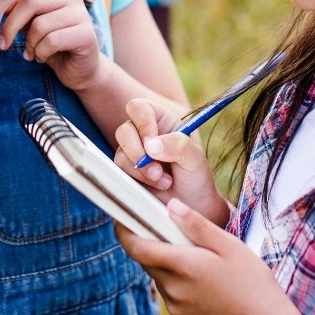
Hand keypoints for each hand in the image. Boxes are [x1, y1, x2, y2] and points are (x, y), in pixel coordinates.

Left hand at [0, 0, 100, 91]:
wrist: (78, 70)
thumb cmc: (51, 45)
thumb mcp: (33, 24)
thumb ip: (20, 10)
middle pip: (31, 3)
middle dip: (11, 26)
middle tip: (2, 44)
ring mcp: (81, 14)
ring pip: (40, 25)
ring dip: (30, 45)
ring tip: (31, 53)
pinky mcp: (86, 34)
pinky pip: (51, 41)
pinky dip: (41, 53)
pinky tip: (42, 58)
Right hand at [114, 97, 228, 225]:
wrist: (191, 206)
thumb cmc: (196, 178)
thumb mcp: (195, 158)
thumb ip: (178, 145)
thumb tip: (151, 145)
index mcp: (161, 121)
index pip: (139, 108)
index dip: (142, 123)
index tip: (152, 143)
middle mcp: (144, 134)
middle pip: (124, 130)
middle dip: (138, 152)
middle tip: (158, 170)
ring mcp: (133, 153)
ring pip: (120, 153)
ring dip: (141, 170)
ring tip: (164, 181)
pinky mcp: (126, 171)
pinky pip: (119, 171)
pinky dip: (137, 180)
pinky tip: (156, 186)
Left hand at [116, 200, 307, 314]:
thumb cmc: (252, 283)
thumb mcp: (228, 245)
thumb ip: (196, 225)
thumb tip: (171, 206)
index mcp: (180, 266)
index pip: (136, 247)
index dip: (124, 230)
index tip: (122, 217)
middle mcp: (172, 290)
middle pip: (149, 261)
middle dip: (154, 244)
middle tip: (173, 230)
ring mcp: (177, 309)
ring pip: (161, 279)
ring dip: (170, 265)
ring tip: (199, 258)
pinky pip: (173, 296)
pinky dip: (180, 285)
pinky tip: (206, 282)